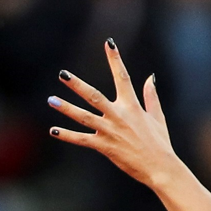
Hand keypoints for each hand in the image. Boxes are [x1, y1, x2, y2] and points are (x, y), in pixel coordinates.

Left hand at [48, 40, 177, 188]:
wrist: (160, 168)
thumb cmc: (160, 144)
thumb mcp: (157, 117)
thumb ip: (151, 96)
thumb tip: (150, 77)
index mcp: (132, 106)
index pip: (122, 77)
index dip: (115, 59)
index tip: (109, 42)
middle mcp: (119, 115)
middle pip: (94, 96)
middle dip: (77, 85)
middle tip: (62, 74)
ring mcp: (110, 131)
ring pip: (83, 116)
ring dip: (66, 108)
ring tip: (51, 100)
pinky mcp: (105, 146)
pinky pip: (82, 140)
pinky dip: (67, 135)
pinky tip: (53, 131)